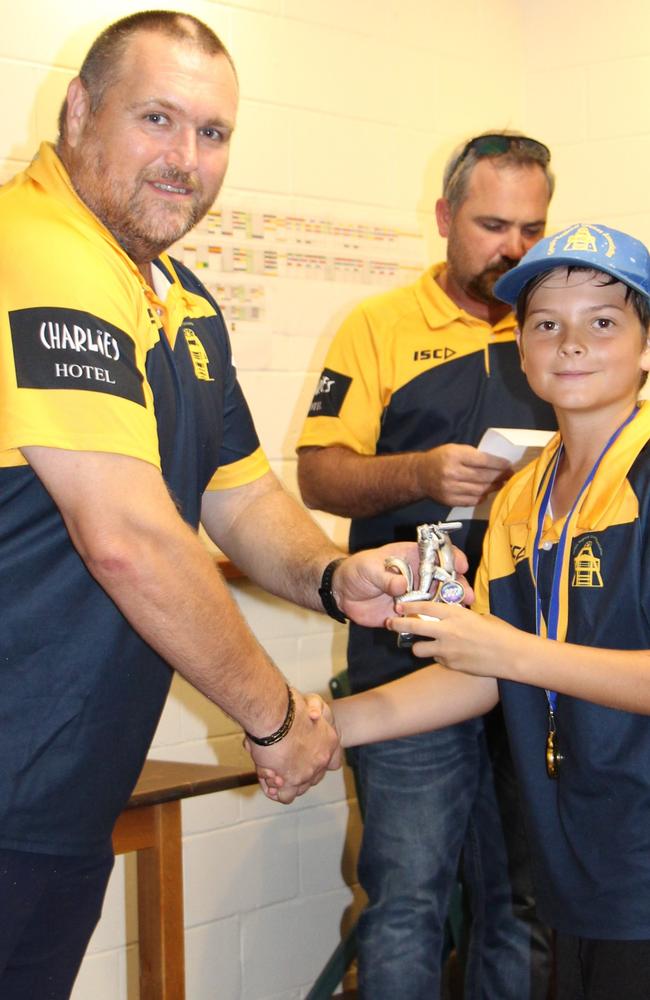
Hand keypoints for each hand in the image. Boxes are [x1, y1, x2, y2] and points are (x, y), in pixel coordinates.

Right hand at [245, 688, 340, 802]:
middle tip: (282, 767)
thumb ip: (313, 710)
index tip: (306, 758)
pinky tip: (268, 780)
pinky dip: (276, 792)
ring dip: (286, 783)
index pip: (334, 762)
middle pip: (314, 776)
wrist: (274, 714)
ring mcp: (308, 772)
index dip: (320, 762)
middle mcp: (322, 759)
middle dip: (298, 774)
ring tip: (273, 773)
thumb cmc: (287, 705)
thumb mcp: (309, 704)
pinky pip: (286, 796)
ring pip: (300, 788)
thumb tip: (314, 715)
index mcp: (330, 740)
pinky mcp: (291, 781)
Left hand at [335, 541, 472, 626]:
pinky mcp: (408, 613)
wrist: (342, 593)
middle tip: (467, 595)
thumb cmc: (356, 571)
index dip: (452, 557)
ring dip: (451, 606)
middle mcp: (417, 576)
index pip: (437, 554)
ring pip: (438, 600)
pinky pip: (424, 618)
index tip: (462, 565)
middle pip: (444, 579)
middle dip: (458, 586)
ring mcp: (414, 595)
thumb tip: (401, 585)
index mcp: (410, 558)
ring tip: (463, 613)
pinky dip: (434, 623)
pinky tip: (445, 630)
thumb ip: (385, 577)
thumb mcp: (369, 569)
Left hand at [386, 600, 520, 677]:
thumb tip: (449, 617)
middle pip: (413, 627)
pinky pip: (437, 660)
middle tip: (390, 623)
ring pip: (418, 649)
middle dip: (398, 624)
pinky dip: (439, 657)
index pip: (424, 607)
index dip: (408, 605)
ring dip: (419, 647)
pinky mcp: (451, 665)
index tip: (398, 605)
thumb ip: (460, 617)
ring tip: (424, 645)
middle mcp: (447, 631)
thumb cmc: (500, 632)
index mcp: (455, 614)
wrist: (511, 655)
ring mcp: (447, 650)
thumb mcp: (479, 617)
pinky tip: (449, 655)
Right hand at [417, 444, 511, 506]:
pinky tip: (486, 492)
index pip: (483, 460)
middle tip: (509, 475)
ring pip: (480, 490)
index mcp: (454, 455)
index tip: (509, 465)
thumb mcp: (455, 449)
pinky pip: (472, 500)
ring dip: (493, 487)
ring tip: (501, 484)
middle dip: (499, 476)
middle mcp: (452, 472)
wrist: (420, 475)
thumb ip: (473, 455)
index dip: (498, 464)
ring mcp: (450, 488)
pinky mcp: (449, 500)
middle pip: (483, 476)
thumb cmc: (441, 458)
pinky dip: (482, 497)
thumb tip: (496, 464)